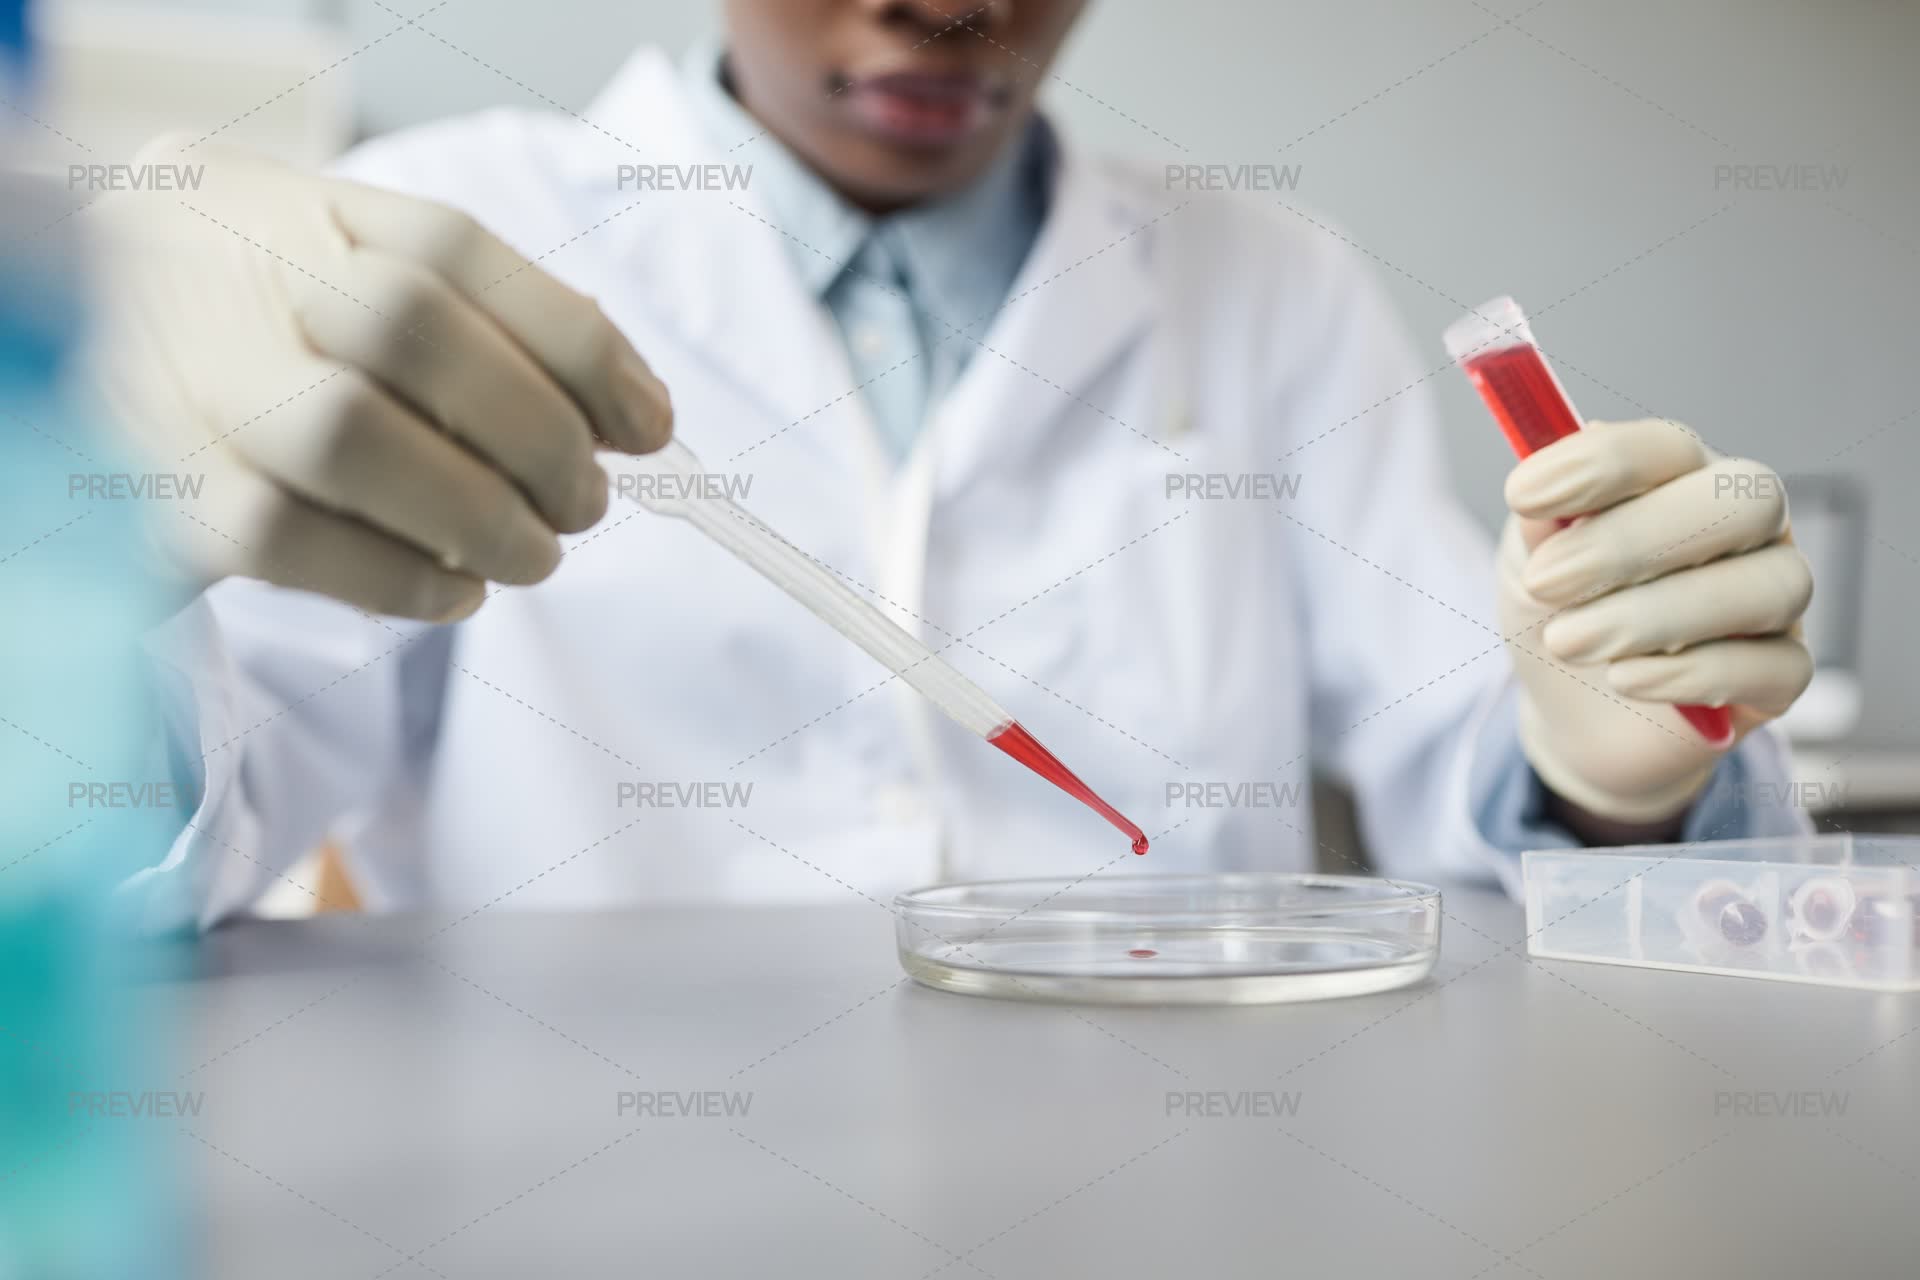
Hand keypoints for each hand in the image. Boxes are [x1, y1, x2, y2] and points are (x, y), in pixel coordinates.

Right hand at [90, 136, 671, 620]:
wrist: (68, 340)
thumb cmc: (262, 324)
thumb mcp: (353, 280)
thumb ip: (479, 321)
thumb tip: (628, 406)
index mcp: (298, 210)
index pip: (456, 251)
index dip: (578, 345)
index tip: (650, 424)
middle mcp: (230, 273)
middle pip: (413, 329)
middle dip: (537, 434)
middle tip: (586, 503)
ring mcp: (185, 378)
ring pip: (348, 438)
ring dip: (479, 513)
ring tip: (531, 554)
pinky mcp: (158, 491)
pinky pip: (286, 541)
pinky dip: (400, 578)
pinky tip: (454, 588)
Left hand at [1498, 419, 1813, 824]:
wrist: (1575, 715)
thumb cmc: (1561, 614)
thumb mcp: (1529, 563)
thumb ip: (1539, 525)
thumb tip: (1543, 483)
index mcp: (1683, 479)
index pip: (1670, 447)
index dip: (1603, 464)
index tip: (1522, 496)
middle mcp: (1747, 527)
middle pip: (1744, 499)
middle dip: (1635, 541)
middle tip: (1546, 582)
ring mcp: (1776, 598)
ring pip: (1769, 585)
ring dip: (1657, 615)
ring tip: (1567, 642)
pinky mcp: (1783, 675)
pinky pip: (1777, 667)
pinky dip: (1695, 673)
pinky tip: (1624, 679)